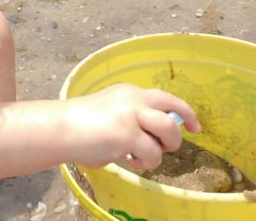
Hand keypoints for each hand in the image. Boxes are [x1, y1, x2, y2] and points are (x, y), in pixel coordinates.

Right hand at [64, 83, 200, 169]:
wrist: (60, 128)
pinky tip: (130, 162)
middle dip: (177, 133)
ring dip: (163, 149)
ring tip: (145, 158)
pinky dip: (146, 163)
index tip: (195, 127)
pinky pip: (151, 153)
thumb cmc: (79, 126)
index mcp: (129, 92)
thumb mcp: (110, 112)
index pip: (166, 98)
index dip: (185, 113)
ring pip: (168, 131)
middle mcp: (134, 99)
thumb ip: (131, 120)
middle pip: (173, 110)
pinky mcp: (127, 135)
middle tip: (166, 147)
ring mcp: (131, 115)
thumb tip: (152, 140)